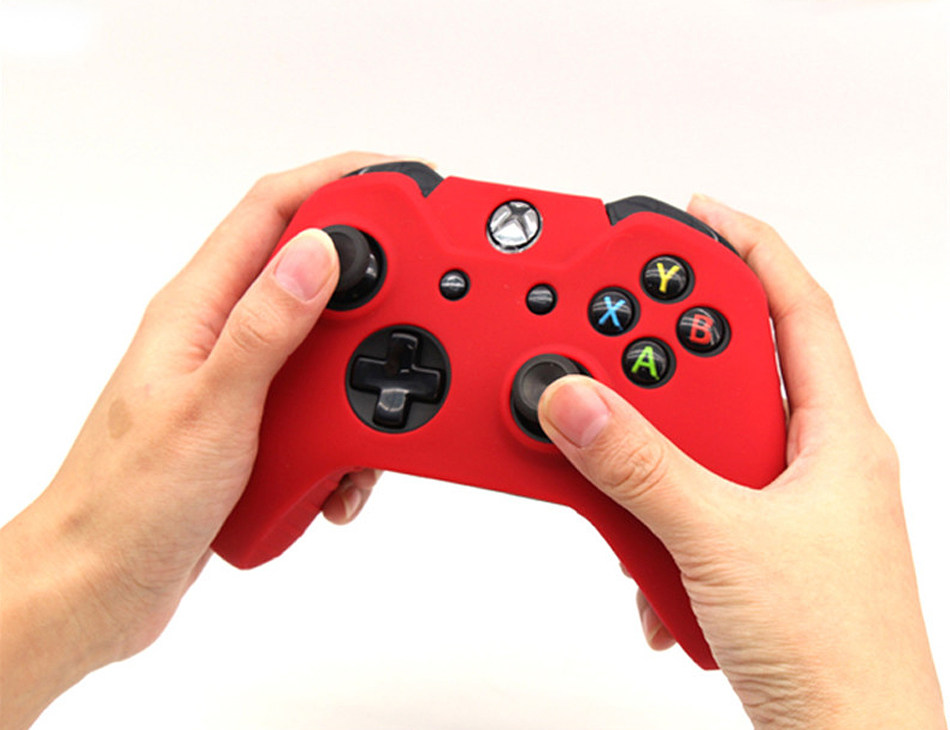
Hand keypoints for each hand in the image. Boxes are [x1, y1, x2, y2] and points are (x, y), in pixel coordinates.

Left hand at [0, 152, 403, 729]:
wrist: (100, 585)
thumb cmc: (127, 502)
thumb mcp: (210, 408)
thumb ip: (267, 329)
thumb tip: (320, 254)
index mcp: (198, 311)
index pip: (271, 210)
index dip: (336, 180)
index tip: (396, 182)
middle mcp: (220, 335)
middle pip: (311, 274)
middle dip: (370, 289)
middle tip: (414, 309)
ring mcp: (239, 382)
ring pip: (325, 349)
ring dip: (361, 383)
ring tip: (368, 428)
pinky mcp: (254, 427)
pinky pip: (318, 410)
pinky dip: (344, 438)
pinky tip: (337, 478)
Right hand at [539, 197, 945, 728]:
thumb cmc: (839, 657)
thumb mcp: (721, 542)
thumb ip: (640, 468)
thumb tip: (577, 400)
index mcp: (836, 437)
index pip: (796, 309)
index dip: (745, 248)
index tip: (691, 217)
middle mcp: (812, 463)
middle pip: (734, 368)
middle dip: (669, 352)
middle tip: (615, 330)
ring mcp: (781, 507)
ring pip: (699, 441)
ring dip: (649, 452)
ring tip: (616, 462)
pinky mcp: (750, 547)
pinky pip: (687, 499)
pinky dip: (651, 513)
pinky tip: (643, 555)